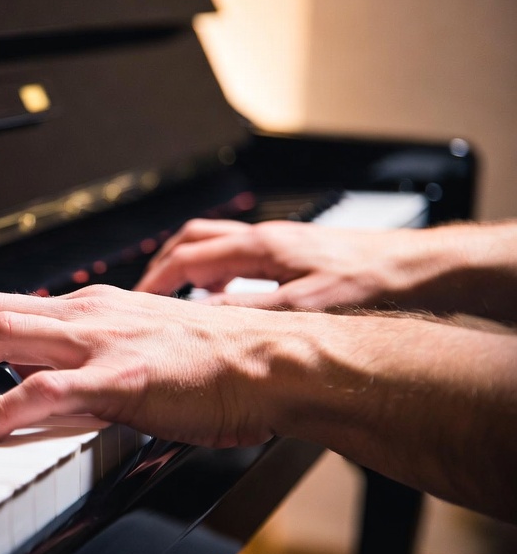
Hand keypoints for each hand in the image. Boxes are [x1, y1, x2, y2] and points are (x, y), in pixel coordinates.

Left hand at [0, 284, 287, 447]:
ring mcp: (101, 342)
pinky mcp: (119, 380)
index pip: (2, 304)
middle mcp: (87, 314)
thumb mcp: (143, 347)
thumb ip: (94, 361)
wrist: (278, 362)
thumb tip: (49, 388)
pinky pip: (38, 391)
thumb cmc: (222, 361)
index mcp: (92, 307)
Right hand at [133, 218, 418, 309]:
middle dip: (161, 266)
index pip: (186, 258)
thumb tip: (202, 315)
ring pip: (213, 243)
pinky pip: (236, 255)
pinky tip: (222, 296)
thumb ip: (248, 310)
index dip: (154, 281)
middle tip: (143, 295)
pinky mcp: (290, 253)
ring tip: (172, 293)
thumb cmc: (370, 282)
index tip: (136, 303)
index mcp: (259, 247)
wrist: (417, 268)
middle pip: (191, 241)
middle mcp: (263, 238)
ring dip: (186, 265)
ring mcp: (276, 243)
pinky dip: (215, 272)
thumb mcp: (302, 306)